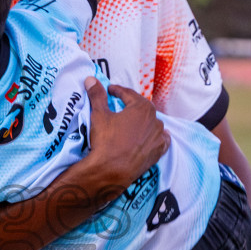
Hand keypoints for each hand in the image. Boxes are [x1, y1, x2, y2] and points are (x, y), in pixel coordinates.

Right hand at [78, 79, 166, 196]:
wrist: (111, 170)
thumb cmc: (106, 140)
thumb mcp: (99, 114)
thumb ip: (97, 95)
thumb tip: (90, 79)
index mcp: (142, 107)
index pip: (128, 94)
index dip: (117, 91)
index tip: (110, 90)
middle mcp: (155, 120)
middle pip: (141, 108)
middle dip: (130, 105)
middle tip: (119, 104)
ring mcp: (158, 137)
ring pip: (151, 123)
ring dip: (142, 120)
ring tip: (131, 122)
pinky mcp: (158, 152)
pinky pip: (160, 140)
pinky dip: (154, 136)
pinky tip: (150, 136)